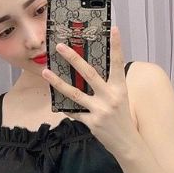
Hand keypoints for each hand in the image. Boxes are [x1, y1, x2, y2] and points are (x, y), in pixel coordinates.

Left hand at [40, 26, 138, 157]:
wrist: (127, 143)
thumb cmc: (123, 118)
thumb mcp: (120, 98)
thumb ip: (108, 85)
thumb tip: (89, 72)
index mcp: (120, 88)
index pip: (118, 63)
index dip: (116, 46)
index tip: (113, 29)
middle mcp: (110, 97)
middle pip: (89, 74)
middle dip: (73, 58)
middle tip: (61, 46)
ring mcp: (100, 110)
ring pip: (75, 93)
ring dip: (58, 82)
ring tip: (45, 72)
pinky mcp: (91, 123)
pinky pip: (74, 112)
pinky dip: (65, 107)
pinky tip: (56, 103)